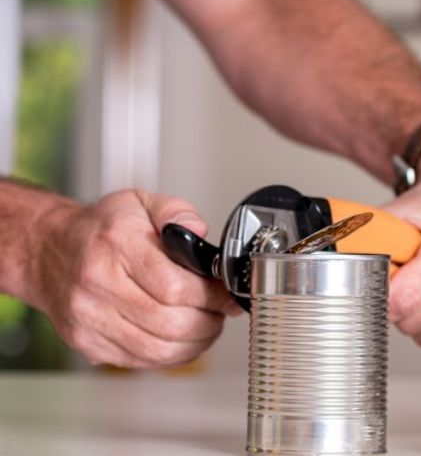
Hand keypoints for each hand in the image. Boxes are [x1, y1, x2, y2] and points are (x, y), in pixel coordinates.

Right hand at [23, 190, 239, 367]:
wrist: (49, 250)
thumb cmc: (100, 229)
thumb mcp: (140, 202)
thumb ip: (177, 212)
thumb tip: (200, 232)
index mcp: (116, 246)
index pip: (176, 287)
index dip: (212, 296)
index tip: (226, 295)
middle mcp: (98, 285)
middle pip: (171, 323)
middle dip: (209, 322)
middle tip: (219, 312)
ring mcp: (89, 318)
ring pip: (158, 349)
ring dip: (194, 343)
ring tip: (205, 326)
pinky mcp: (86, 342)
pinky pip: (140, 361)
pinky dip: (170, 356)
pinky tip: (181, 339)